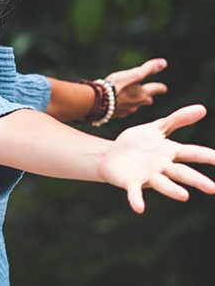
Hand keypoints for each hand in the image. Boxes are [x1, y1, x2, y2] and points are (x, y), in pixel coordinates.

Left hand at [98, 105, 214, 213]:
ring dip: (172, 190)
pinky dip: (136, 200)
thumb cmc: (138, 143)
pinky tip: (139, 208)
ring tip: (184, 196)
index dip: (209, 156)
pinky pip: (135, 192)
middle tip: (212, 189)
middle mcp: (162, 167)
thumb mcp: (157, 127)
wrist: (112, 155)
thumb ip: (178, 119)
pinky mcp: (131, 182)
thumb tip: (203, 108)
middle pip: (182, 173)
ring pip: (162, 184)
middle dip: (197, 180)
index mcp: (170, 152)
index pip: (193, 153)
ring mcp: (147, 176)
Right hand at [106, 58, 168, 117]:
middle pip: (146, 101)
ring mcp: (126, 111)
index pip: (156, 89)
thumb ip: (148, 69)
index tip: (164, 88)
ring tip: (130, 98)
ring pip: (134, 106)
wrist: (98, 101)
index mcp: (143, 94)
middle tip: (148, 95)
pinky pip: (121, 110)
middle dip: (147, 97)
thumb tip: (164, 62)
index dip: (160, 88)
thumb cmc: (117, 86)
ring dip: (133, 102)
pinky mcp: (115, 115)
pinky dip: (121, 106)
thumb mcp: (134, 74)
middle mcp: (137, 104)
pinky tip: (116, 104)